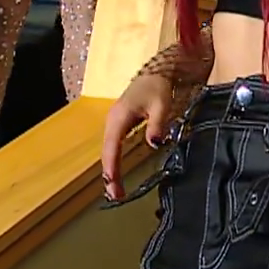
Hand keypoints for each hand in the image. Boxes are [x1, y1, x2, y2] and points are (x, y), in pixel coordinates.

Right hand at [99, 71, 175, 201]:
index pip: (112, 147)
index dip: (111, 167)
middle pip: (107, 152)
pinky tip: (116, 174)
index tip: (112, 184)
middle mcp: (111, 122)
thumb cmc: (158, 87)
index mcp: (118, 118)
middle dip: (109, 174)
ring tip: (115, 191)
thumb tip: (154, 144)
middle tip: (115, 196)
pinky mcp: (118, 125)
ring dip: (110, 170)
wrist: (155, 72)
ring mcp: (113, 123)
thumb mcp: (161, 104)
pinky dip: (113, 161)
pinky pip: (113, 147)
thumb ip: (157, 124)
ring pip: (108, 151)